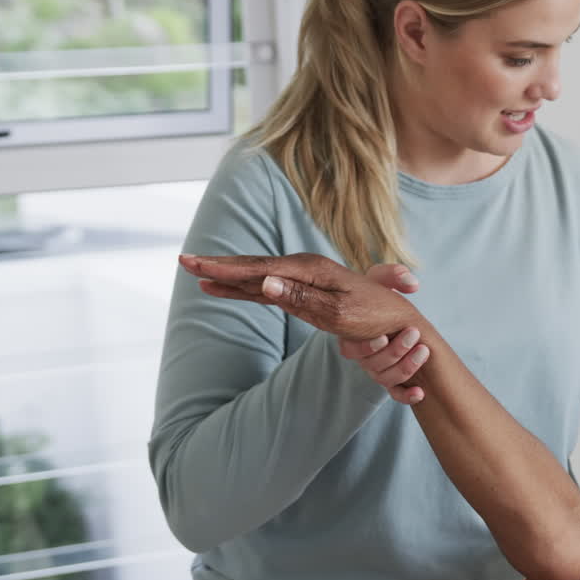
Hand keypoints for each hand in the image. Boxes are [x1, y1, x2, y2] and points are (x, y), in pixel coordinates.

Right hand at [179, 253, 418, 341]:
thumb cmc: (372, 317)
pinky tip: (222, 290)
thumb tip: (266, 283)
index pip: (259, 268)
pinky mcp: (300, 291)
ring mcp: (300, 279)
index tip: (197, 266)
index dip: (226, 269)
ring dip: (224, 275)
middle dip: (217, 265)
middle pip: (251, 266)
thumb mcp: (338, 312)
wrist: (396, 319)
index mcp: (309, 271)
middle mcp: (302, 269)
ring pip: (254, 276)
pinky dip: (239, 288)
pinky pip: (263, 288)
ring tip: (194, 273)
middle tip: (183, 261)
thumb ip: (300, 297)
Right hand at [338, 264, 428, 404]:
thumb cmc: (378, 297)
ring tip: (424, 351)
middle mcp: (364, 357)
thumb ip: (391, 276)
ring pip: (387, 379)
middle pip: (373, 366)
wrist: (384, 315)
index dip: (366, 346)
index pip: (352, 350)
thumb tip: (412, 284)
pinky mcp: (393, 381)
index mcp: (353, 336)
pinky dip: (407, 396)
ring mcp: (378, 370)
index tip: (384, 334)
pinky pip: (397, 394)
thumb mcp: (379, 282)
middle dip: (394, 352)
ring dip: (406, 368)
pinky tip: (420, 393)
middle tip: (413, 334)